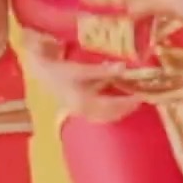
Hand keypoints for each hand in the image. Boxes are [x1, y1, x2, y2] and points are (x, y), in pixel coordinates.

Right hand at [20, 30, 141, 123]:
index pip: (110, 106)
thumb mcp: (81, 69)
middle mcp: (83, 110)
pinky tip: (118, 99)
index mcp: (83, 102)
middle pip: (110, 114)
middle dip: (126, 108)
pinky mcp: (80, 107)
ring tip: (133, 100)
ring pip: (105, 115)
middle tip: (141, 98)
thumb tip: (124, 68)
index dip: (126, 102)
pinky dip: (111, 108)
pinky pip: (99, 112)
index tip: (140, 97)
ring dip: (120, 109)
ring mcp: (81, 110)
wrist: (41, 72)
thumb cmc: (60, 69)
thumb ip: (102, 71)